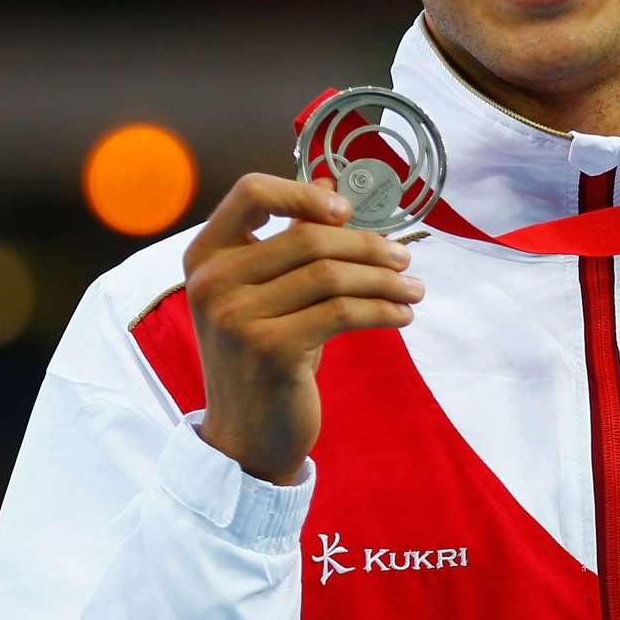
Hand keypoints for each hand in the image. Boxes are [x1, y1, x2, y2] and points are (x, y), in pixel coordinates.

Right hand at [183, 173, 423, 483]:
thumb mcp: (268, 293)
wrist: (245, 437)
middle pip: (309, 238)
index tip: (346, 210)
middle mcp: (213, 282)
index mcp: (206, 256)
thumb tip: (328, 182)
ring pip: (332, 276)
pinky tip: (402, 316)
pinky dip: (382, 310)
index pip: (251, 193)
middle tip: (405, 257)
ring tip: (413, 290)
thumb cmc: (262, 357)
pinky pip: (343, 313)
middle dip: (368, 245)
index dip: (303, 193)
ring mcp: (238, 317)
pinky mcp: (271, 349)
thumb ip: (292, 239)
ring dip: (385, 280)